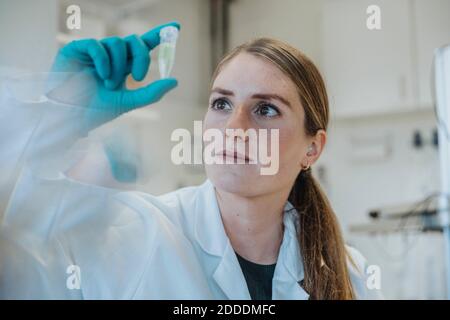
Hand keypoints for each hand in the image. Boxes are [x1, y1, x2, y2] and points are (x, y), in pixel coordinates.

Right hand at [47, 22, 179, 130]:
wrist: (70, 117)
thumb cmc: (95, 111)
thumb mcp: (128, 102)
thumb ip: (151, 93)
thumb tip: (175, 81)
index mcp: (123, 67)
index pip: (143, 46)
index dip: (159, 35)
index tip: (176, 27)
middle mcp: (111, 57)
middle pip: (134, 41)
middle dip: (141, 56)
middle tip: (139, 77)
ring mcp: (94, 52)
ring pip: (116, 43)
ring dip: (118, 66)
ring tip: (108, 84)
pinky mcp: (77, 49)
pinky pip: (97, 45)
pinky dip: (103, 60)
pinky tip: (101, 75)